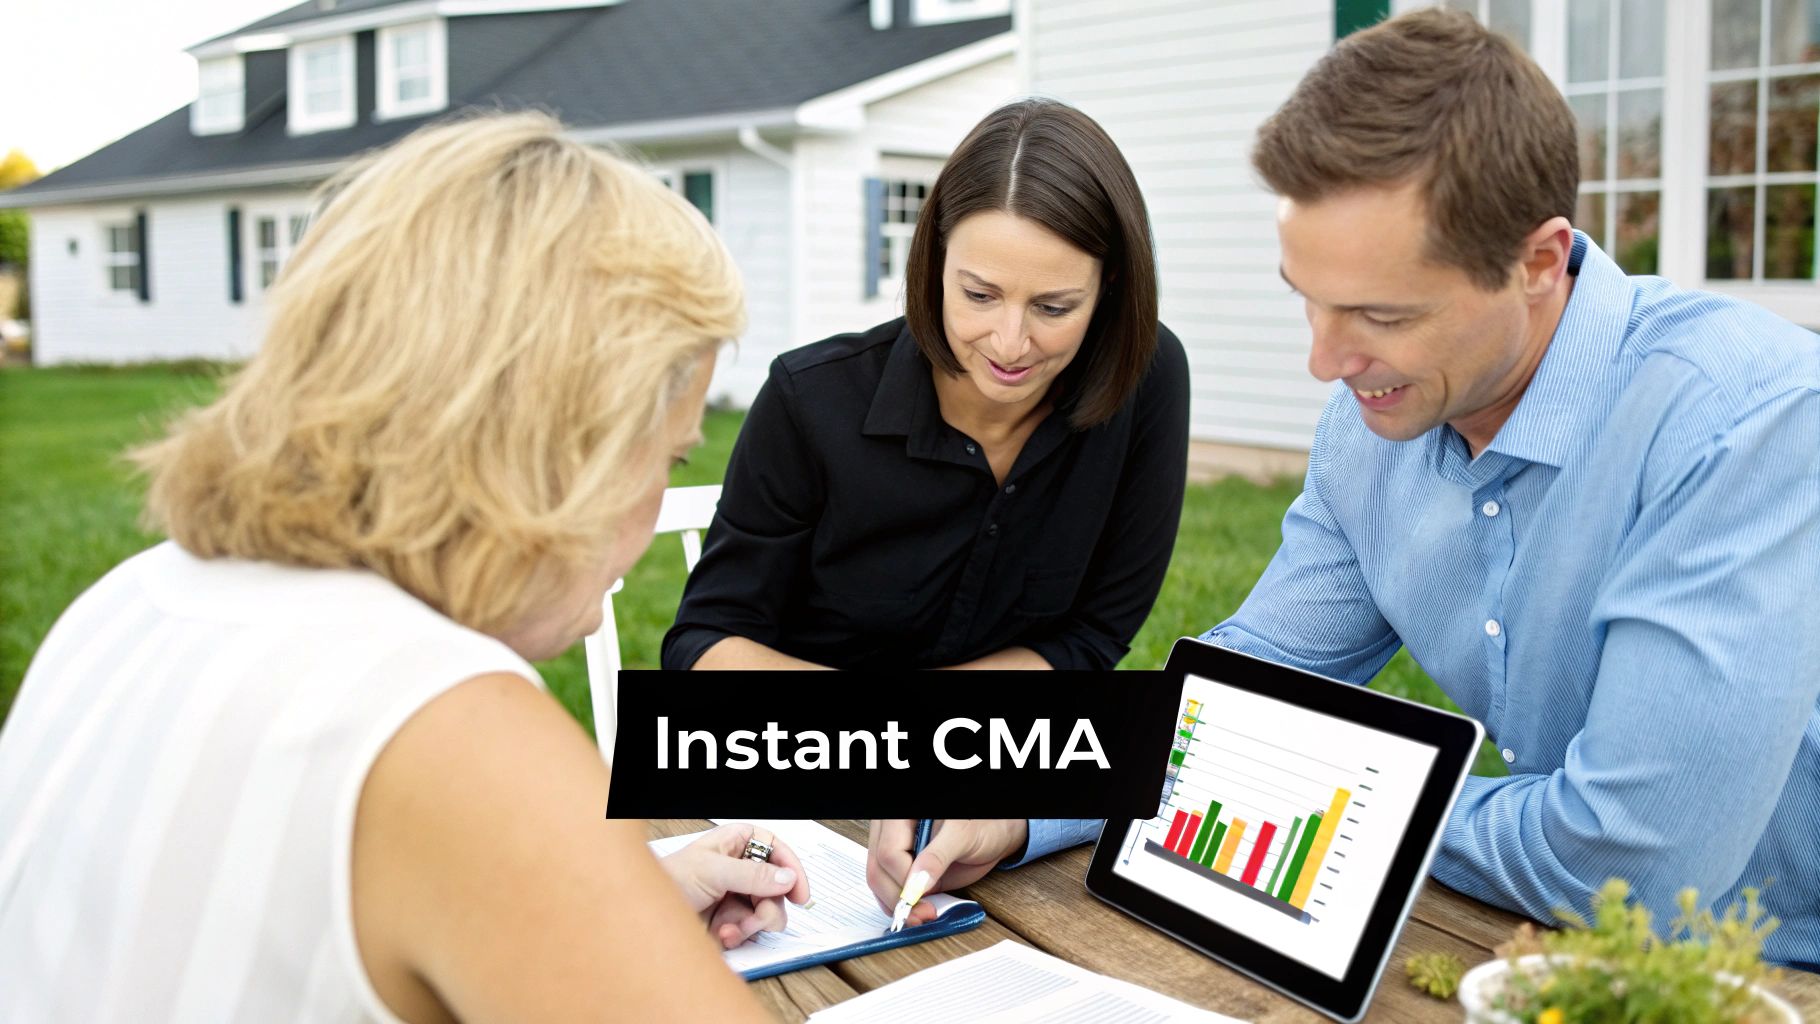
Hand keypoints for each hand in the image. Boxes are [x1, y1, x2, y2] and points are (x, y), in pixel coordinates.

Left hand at [659, 823, 811, 948]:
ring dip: (751, 924)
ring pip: (767, 911)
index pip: (775, 848)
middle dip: (767, 905)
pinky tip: (721, 934)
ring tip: (731, 928)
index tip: (799, 891)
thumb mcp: (713, 872)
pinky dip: (738, 934)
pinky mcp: (729, 919)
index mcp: (735, 843)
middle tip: (759, 916)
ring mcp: (735, 894)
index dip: (790, 868)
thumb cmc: (667, 880)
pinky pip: (750, 930)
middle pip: (776, 886)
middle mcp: (738, 868)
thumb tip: (786, 878)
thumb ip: (752, 875)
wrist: (642, 918)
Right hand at [864, 819, 1027, 926]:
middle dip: (898, 897)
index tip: (920, 901)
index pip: (890, 852)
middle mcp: (892, 829)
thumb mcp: (962, 836)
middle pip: (878, 868)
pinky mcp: (902, 864)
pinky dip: (899, 902)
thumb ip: (937, 857)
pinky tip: (915, 910)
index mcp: (902, 816)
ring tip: (922, 915)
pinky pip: (888, 885)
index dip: (903, 881)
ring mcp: (895, 847)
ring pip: (879, 879)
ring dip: (897, 904)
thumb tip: (917, 884)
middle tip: (923, 915)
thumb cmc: (983, 824)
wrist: (994, 831)